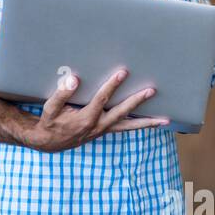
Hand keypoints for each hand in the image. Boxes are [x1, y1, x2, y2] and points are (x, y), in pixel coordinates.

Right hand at [28, 69, 169, 152]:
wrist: (48, 142)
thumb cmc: (50, 122)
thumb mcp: (50, 108)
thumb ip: (61, 94)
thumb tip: (74, 79)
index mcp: (85, 118)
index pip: (102, 100)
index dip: (112, 86)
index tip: (123, 72)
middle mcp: (98, 126)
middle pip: (122, 113)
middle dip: (137, 101)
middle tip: (151, 90)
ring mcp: (103, 130)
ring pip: (128, 126)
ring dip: (147, 123)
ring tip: (165, 120)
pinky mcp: (105, 131)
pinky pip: (125, 128)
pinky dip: (139, 125)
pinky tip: (151, 122)